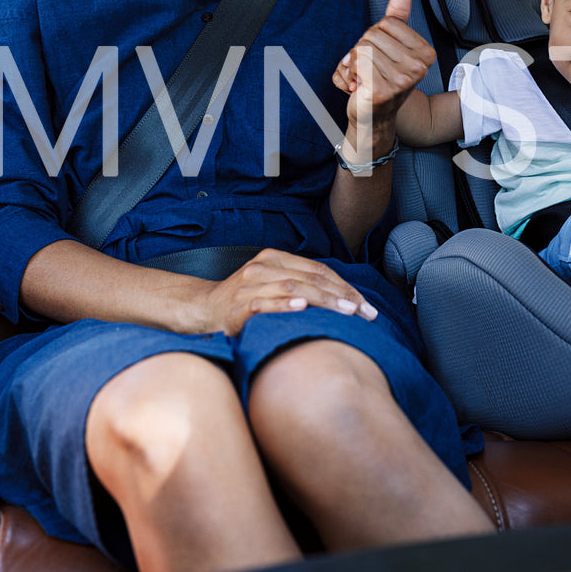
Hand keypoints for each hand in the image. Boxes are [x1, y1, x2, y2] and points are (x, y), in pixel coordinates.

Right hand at [195, 248, 377, 336]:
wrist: (204, 309)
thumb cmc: (246, 299)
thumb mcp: (273, 283)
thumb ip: (301, 283)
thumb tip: (345, 297)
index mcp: (275, 258)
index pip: (319, 270)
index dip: (345, 287)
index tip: (365, 305)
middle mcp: (263, 267)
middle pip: (310, 278)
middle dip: (342, 296)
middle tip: (364, 313)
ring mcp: (250, 286)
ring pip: (293, 288)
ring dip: (323, 300)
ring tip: (345, 312)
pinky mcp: (238, 306)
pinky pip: (264, 304)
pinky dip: (285, 305)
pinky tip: (303, 309)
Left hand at [332, 0, 435, 141]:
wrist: (372, 116)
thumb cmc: (381, 80)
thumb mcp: (391, 46)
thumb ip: (398, 17)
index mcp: (425, 54)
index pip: (388, 23)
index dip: (375, 36)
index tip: (380, 55)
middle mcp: (418, 68)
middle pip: (373, 34)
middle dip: (362, 49)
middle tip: (369, 69)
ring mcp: (402, 81)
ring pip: (363, 48)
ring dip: (355, 62)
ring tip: (364, 77)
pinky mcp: (383, 91)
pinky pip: (357, 63)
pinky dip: (350, 72)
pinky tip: (359, 85)